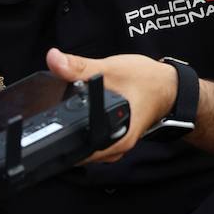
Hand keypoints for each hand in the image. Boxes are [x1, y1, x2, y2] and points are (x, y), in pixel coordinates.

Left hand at [46, 47, 176, 163]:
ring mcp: (114, 146)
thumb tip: (54, 59)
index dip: (58, 143)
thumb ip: (80, 67)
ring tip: (60, 117)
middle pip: (78, 153)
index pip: (79, 152)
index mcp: (118, 139)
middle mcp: (116, 149)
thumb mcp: (112, 69)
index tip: (43, 132)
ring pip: (84, 147)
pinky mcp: (112, 139)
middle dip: (62, 137)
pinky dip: (81, 129)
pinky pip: (90, 140)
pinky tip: (75, 116)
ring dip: (71, 133)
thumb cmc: (148, 81)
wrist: (170, 87)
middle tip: (48, 120)